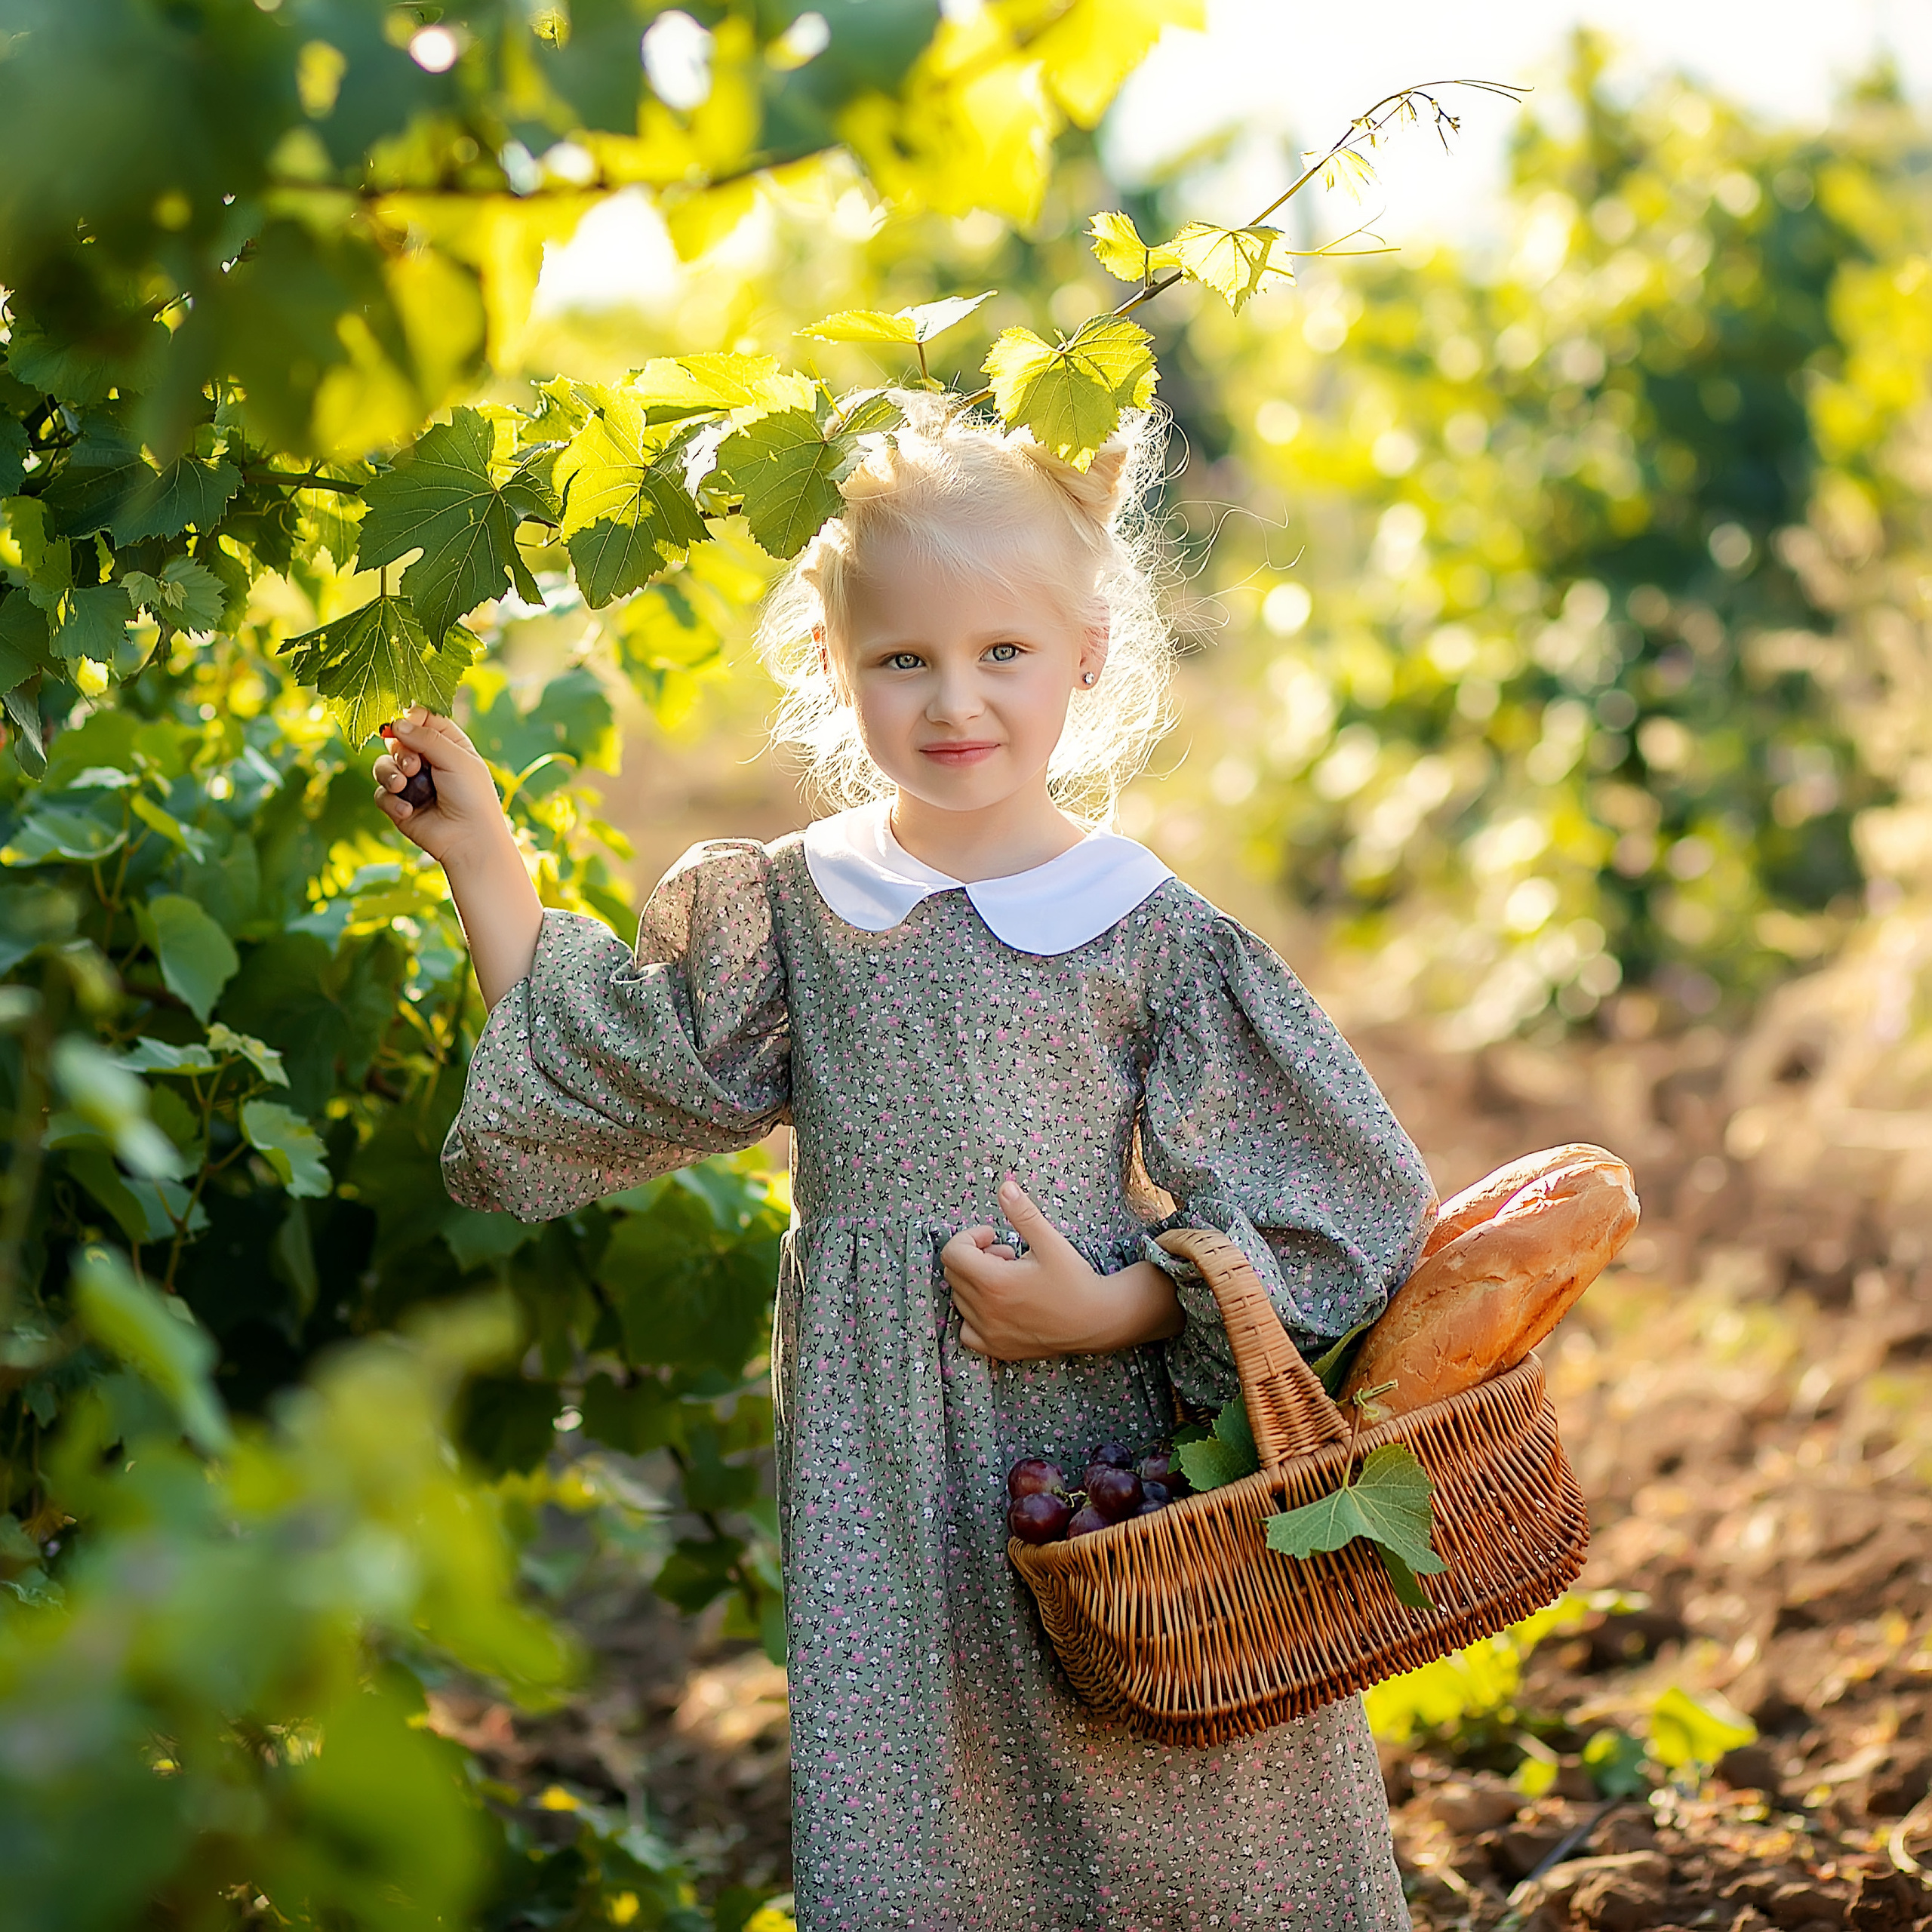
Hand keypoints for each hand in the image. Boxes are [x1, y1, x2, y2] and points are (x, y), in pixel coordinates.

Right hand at [372, 708, 511, 868]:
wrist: (469, 840)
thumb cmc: (472, 796)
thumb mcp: (456, 759)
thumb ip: (427, 737)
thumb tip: (396, 723)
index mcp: (448, 744)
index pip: (422, 719)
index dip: (410, 718)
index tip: (405, 722)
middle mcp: (428, 761)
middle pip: (397, 740)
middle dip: (400, 750)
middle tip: (413, 766)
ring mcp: (412, 783)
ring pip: (383, 765)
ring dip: (389, 774)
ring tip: (402, 786)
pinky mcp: (400, 805)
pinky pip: (381, 794)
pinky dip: (391, 801)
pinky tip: (408, 811)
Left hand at [942, 1175, 1183, 1362]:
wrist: (1099, 1320)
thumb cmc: (1076, 1280)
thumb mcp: (1050, 1242)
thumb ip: (1023, 1213)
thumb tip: (1004, 1187)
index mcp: (994, 1282)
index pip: (952, 1253)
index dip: (970, 1237)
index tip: (994, 1236)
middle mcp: (986, 1310)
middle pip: (953, 1273)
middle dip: (974, 1257)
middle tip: (1007, 1256)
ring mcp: (989, 1333)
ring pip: (959, 1299)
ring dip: (976, 1283)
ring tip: (1009, 1278)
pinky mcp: (997, 1349)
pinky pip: (966, 1331)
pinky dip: (974, 1315)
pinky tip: (998, 1306)